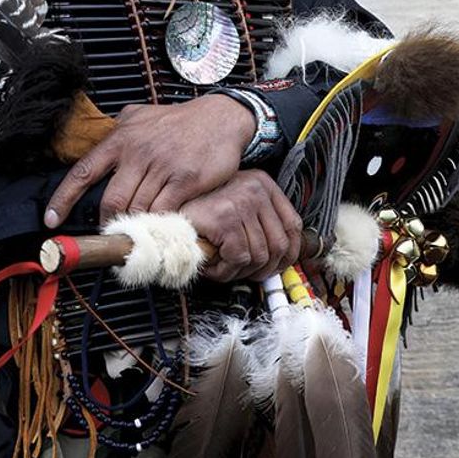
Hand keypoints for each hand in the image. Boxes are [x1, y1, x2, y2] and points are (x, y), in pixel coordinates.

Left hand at [43, 94, 255, 229]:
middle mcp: (137, 151)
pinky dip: (161, 223)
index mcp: (121, 138)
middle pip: (112, 201)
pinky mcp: (185, 180)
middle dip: (111, 221)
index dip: (63, 199)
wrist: (221, 117)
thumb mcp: (140, 116)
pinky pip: (164, 212)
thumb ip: (117, 134)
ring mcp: (162, 166)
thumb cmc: (178, 121)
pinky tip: (164, 222)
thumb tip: (96, 153)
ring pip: (138, 210)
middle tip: (115, 231)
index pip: (83, 171)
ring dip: (138, 224)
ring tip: (142, 229)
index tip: (52, 219)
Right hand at [181, 171, 302, 282]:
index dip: (290, 253)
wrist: (165, 211)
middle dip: (263, 269)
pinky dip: (226, 271)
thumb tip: (284, 255)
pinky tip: (213, 266)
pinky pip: (239, 259)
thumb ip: (261, 223)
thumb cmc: (199, 214)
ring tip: (222, 268)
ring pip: (259, 256)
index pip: (293, 225)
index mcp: (262, 183)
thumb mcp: (237, 207)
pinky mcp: (226, 218)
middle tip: (244, 274)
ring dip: (239, 272)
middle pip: (280, 245)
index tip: (278, 267)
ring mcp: (242, 202)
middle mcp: (256, 189)